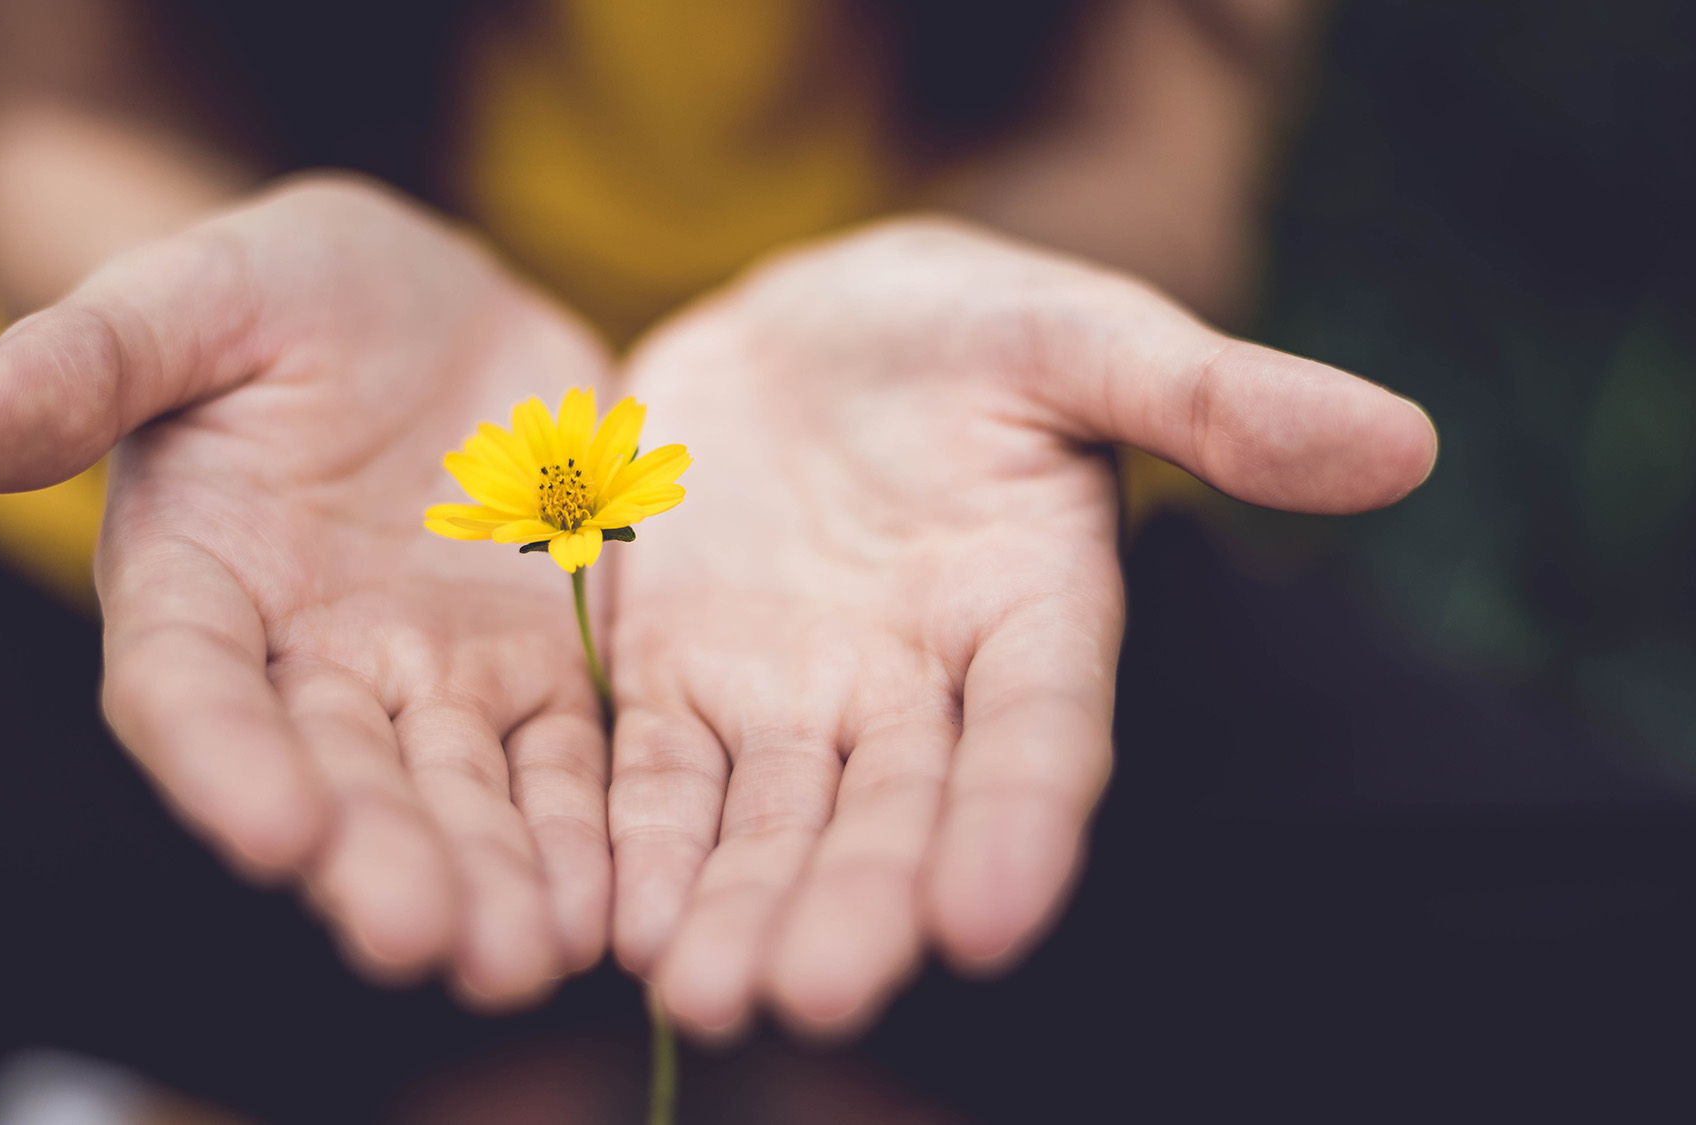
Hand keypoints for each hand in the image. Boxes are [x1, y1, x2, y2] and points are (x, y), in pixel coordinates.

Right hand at [0, 176, 615, 1006]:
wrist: (431, 304)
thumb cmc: (286, 290)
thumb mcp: (196, 294)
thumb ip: (89, 359)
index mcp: (197, 580)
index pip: (191, 689)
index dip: (223, 762)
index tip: (273, 832)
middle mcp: (306, 659)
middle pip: (336, 776)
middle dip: (376, 859)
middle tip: (421, 940)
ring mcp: (428, 675)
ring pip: (456, 793)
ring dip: (488, 877)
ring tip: (524, 957)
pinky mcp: (537, 668)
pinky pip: (562, 761)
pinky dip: (582, 832)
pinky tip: (610, 906)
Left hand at [606, 217, 1435, 1037]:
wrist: (799, 328)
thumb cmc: (959, 328)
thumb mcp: (1076, 334)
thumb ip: (1211, 396)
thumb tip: (1403, 444)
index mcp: (1032, 614)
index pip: (1040, 737)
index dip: (1020, 824)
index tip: (989, 919)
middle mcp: (916, 689)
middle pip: (893, 814)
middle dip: (857, 904)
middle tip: (815, 994)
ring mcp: (791, 698)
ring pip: (769, 823)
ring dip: (738, 907)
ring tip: (702, 992)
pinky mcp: (676, 683)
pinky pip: (655, 776)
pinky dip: (638, 844)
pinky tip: (613, 920)